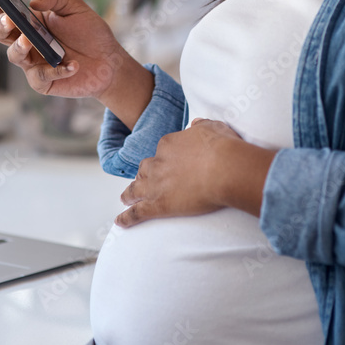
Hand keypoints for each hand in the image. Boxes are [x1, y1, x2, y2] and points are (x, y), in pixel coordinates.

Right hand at [0, 0, 137, 103]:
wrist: (109, 60)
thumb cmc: (89, 31)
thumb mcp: (75, 7)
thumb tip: (33, 2)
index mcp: (30, 21)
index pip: (5, 12)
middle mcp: (26, 41)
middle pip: (0, 34)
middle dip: (1, 26)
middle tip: (10, 20)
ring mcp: (33, 62)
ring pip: (14, 55)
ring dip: (19, 47)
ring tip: (30, 40)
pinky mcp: (43, 81)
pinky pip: (40, 77)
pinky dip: (56, 70)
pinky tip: (73, 64)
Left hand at [115, 118, 243, 226]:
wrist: (225, 168)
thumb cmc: (223, 147)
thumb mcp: (212, 127)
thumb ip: (200, 125)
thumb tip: (195, 123)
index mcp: (168, 145)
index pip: (160, 152)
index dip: (163, 159)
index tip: (168, 164)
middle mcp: (157, 163)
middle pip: (144, 170)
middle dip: (143, 175)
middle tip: (143, 181)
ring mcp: (155, 185)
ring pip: (135, 189)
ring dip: (129, 194)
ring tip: (125, 199)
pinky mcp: (158, 205)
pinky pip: (136, 212)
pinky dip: (126, 218)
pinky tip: (119, 221)